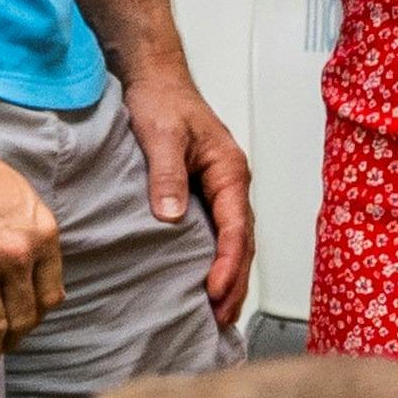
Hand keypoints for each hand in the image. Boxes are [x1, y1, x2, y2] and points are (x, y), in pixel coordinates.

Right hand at [0, 118, 69, 381]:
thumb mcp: (26, 202)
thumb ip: (38, 240)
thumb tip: (43, 282)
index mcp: (42, 236)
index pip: (49, 298)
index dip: (36, 320)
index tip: (24, 329)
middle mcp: (16, 254)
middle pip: (22, 318)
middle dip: (14, 343)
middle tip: (3, 353)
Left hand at [126, 62, 262, 322]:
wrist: (155, 78)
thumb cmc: (161, 101)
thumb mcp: (161, 135)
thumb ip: (167, 175)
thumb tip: (171, 217)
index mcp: (230, 170)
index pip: (235, 227)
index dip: (227, 262)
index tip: (213, 290)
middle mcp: (231, 183)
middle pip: (242, 242)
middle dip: (235, 282)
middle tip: (221, 319)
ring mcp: (221, 190)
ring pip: (235, 241)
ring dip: (230, 277)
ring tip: (220, 313)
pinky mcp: (205, 193)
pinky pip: (219, 234)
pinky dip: (218, 261)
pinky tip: (208, 282)